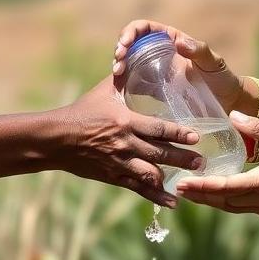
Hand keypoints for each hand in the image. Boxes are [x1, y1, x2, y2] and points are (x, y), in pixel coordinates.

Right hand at [55, 76, 202, 207]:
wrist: (57, 139)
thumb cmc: (81, 111)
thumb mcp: (103, 92)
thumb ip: (122, 78)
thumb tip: (132, 57)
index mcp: (126, 122)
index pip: (158, 128)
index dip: (179, 133)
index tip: (196, 137)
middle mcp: (125, 144)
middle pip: (160, 153)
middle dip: (183, 158)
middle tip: (202, 161)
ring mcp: (120, 163)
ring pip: (151, 173)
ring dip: (172, 178)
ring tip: (192, 179)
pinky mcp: (114, 177)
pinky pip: (138, 189)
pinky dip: (156, 197)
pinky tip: (173, 202)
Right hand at [112, 19, 255, 115]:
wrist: (225, 101)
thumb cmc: (221, 77)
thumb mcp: (213, 62)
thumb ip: (199, 51)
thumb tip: (178, 42)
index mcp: (171, 40)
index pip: (145, 28)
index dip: (132, 32)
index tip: (126, 43)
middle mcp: (159, 52)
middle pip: (132, 43)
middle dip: (121, 48)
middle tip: (118, 62)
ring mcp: (154, 70)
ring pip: (129, 61)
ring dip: (119, 64)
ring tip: (117, 72)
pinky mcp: (153, 88)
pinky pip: (133, 82)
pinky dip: (123, 82)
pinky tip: (119, 89)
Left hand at [176, 112, 258, 219]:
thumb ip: (257, 127)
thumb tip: (232, 115)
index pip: (224, 188)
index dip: (201, 187)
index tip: (182, 184)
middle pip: (223, 202)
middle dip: (200, 196)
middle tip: (178, 188)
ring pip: (232, 207)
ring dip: (212, 201)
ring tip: (193, 192)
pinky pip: (243, 208)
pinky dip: (228, 201)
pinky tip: (221, 192)